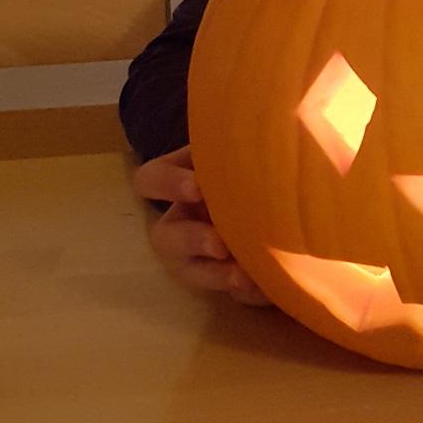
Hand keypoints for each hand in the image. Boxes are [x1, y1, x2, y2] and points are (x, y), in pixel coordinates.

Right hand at [133, 145, 270, 305]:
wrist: (270, 187)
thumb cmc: (242, 160)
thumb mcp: (230, 148)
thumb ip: (231, 146)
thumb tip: (257, 131)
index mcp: (177, 183)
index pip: (152, 180)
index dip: (169, 185)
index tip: (197, 187)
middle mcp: (181, 222)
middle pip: (167, 238)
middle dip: (193, 241)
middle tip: (220, 244)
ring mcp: (199, 255)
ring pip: (192, 272)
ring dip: (217, 276)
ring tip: (244, 277)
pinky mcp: (226, 279)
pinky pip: (229, 292)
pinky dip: (248, 292)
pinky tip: (269, 288)